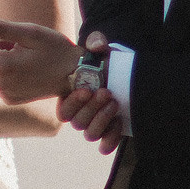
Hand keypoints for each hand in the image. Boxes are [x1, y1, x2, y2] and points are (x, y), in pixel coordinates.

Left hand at [0, 15, 79, 102]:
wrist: (77, 75)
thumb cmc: (56, 49)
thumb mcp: (30, 32)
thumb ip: (0, 28)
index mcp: (3, 67)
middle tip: (11, 35)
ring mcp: (4, 94)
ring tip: (19, 49)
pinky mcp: (9, 97)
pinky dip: (2, 66)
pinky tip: (21, 62)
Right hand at [55, 30, 127, 153]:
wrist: (126, 73)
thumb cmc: (107, 63)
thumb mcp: (101, 49)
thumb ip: (97, 42)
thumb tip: (97, 46)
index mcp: (72, 99)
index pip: (64, 111)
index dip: (72, 103)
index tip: (86, 90)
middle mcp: (81, 115)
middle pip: (77, 122)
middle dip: (91, 108)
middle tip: (106, 93)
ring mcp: (96, 125)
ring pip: (90, 134)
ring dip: (101, 120)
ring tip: (115, 104)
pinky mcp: (111, 132)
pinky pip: (105, 145)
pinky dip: (110, 138)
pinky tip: (119, 122)